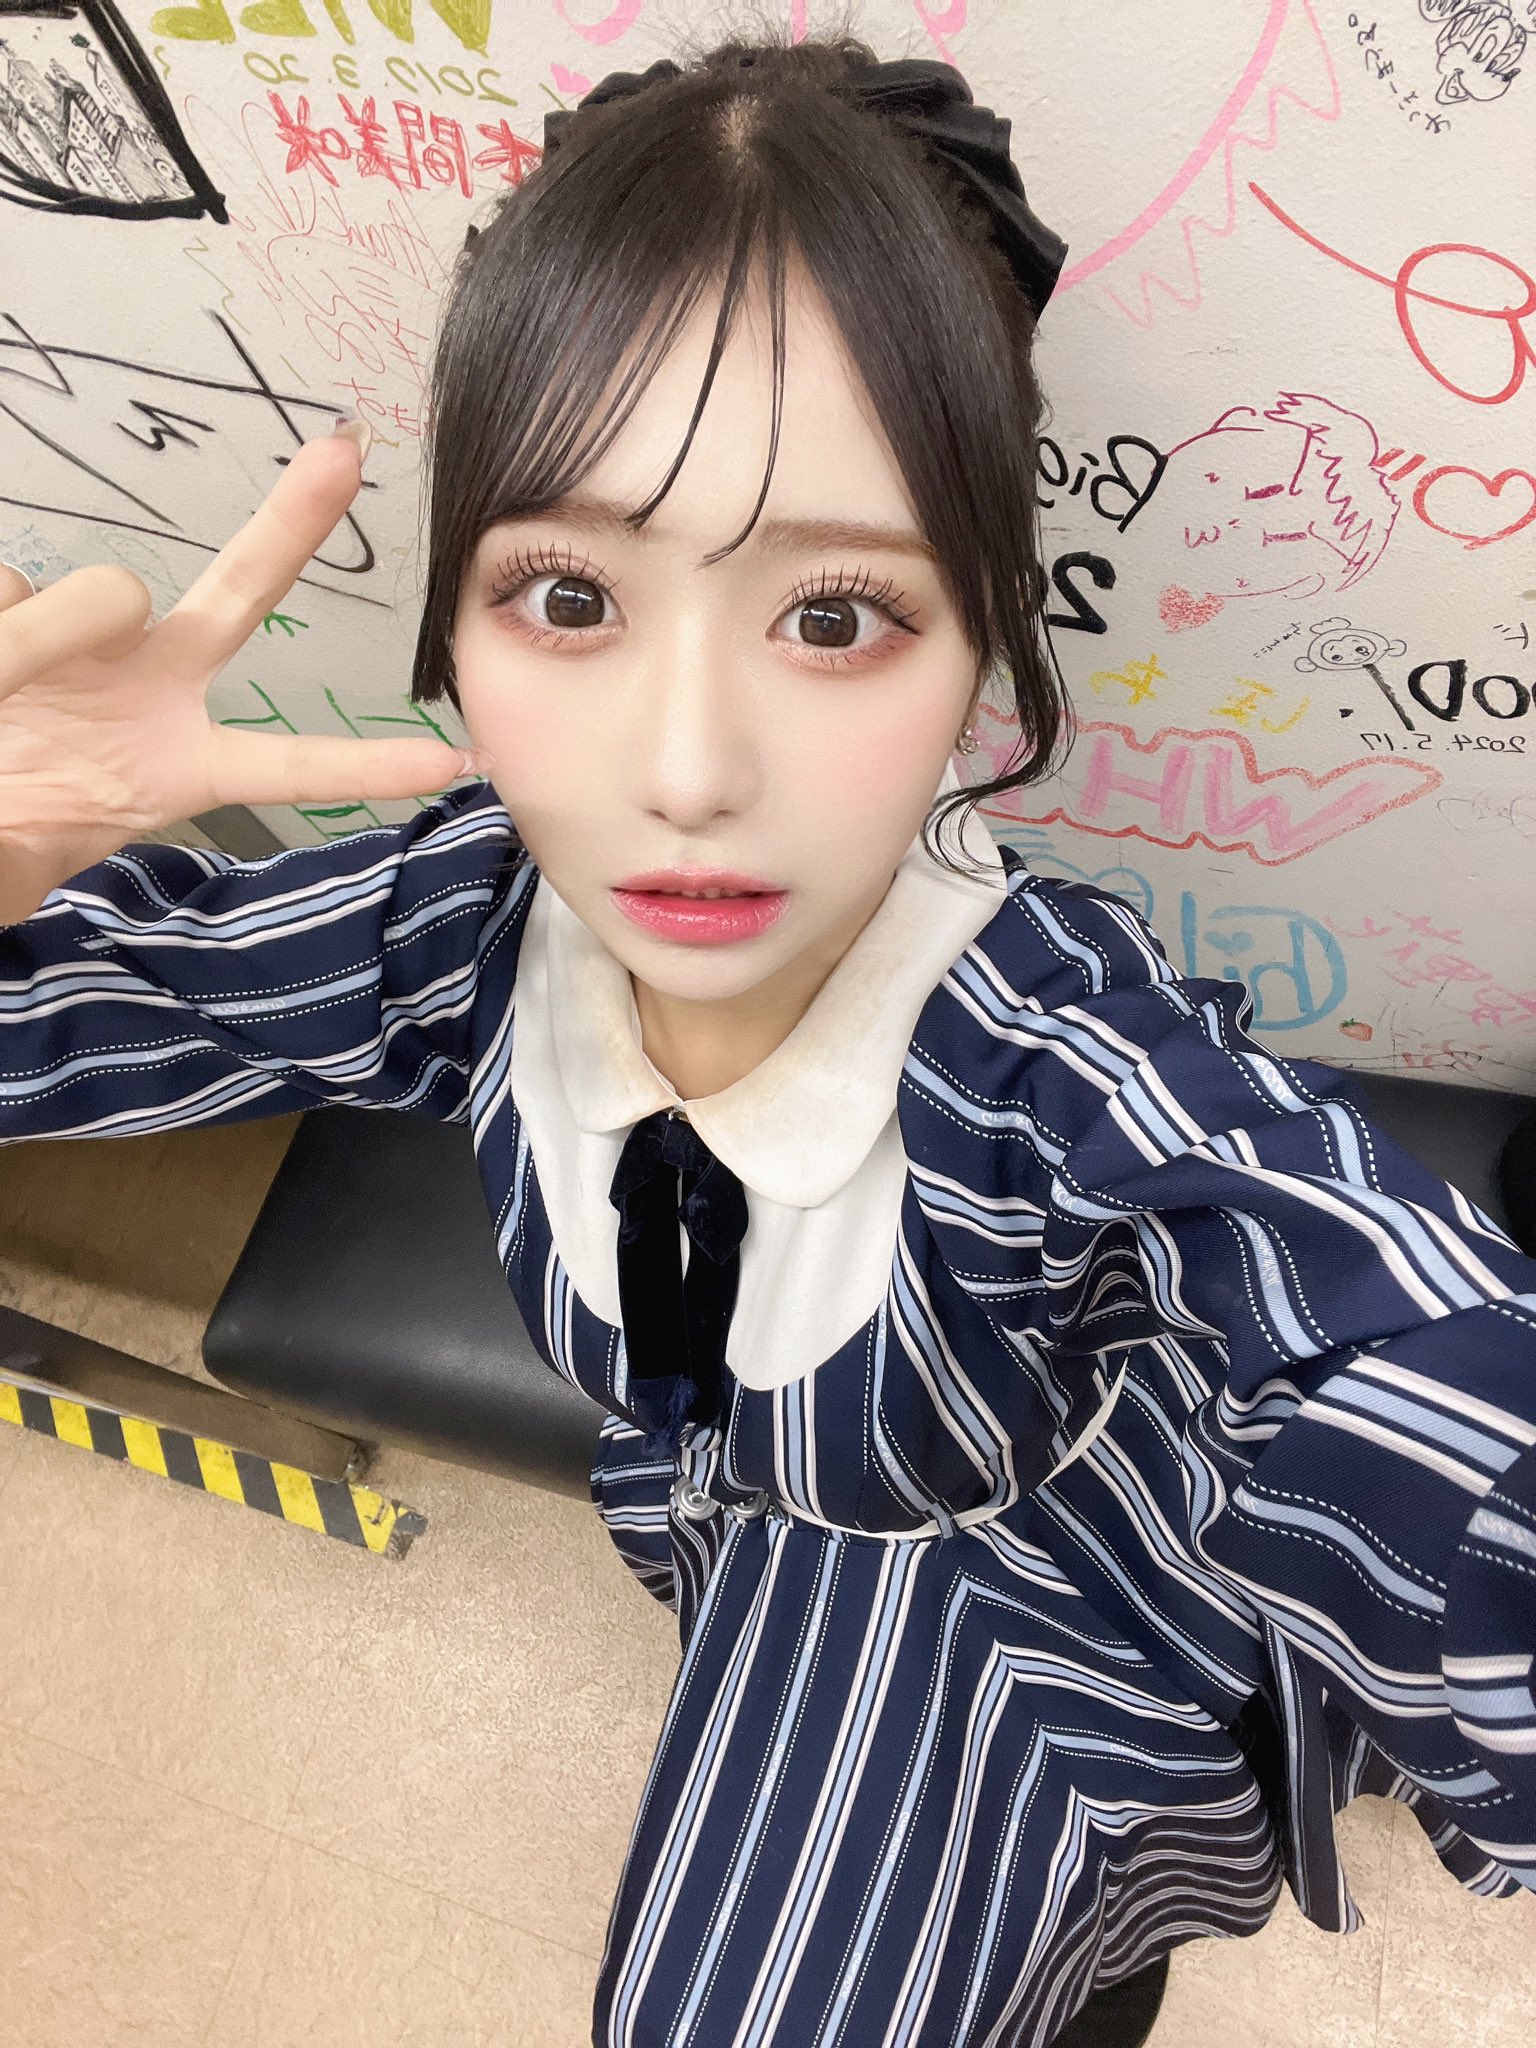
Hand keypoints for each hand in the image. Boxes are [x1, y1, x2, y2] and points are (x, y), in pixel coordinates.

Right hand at [0, 420, 483, 915]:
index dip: (363, 767)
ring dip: (41, 639)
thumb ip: (24, 849)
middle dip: (293, 524)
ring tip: (0, 702)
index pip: (284, 767)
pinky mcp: (16, 599)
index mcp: (178, 764)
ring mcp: (89, 637)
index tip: (452, 763)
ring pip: (101, 593)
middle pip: (239, 593)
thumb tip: (18, 781)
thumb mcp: (20, 862)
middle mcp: (151, 682)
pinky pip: (9, 587)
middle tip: (343, 452)